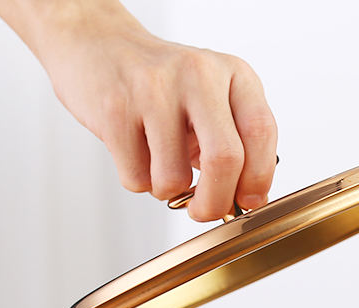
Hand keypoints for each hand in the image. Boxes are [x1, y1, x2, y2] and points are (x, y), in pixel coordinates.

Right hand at [0, 0, 277, 220]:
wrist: (98, 44)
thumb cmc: (162, 87)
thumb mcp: (212, 103)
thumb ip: (235, 146)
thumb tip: (247, 201)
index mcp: (233, 73)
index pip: (261, 132)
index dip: (258, 179)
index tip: (247, 201)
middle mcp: (198, 74)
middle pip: (225, 159)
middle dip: (215, 203)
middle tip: (204, 211)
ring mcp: (154, 89)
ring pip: (173, 179)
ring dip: (166, 189)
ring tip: (158, 161)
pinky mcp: (115, 108)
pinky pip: (136, 179)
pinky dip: (136, 179)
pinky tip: (133, 149)